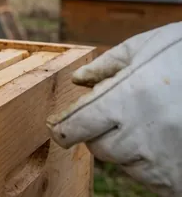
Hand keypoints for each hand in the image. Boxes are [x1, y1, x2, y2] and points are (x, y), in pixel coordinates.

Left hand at [46, 22, 181, 195]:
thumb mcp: (146, 48)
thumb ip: (107, 65)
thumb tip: (78, 80)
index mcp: (127, 99)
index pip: (73, 127)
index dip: (62, 127)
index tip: (58, 125)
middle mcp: (142, 134)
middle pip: (97, 147)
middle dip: (101, 131)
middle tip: (122, 114)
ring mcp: (163, 160)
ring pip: (124, 162)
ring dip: (129, 147)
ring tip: (154, 121)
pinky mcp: (178, 179)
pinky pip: (150, 178)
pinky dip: (152, 162)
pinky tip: (166, 139)